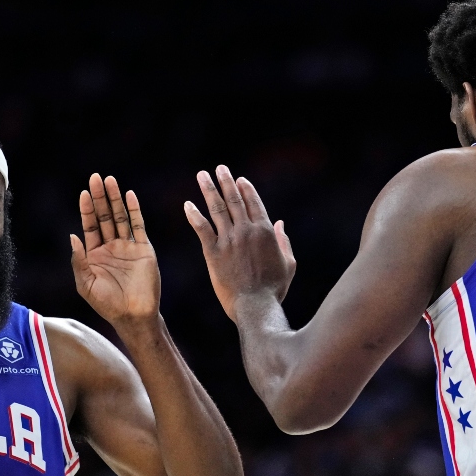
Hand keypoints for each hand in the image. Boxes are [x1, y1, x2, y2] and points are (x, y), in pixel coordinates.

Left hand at [71, 174, 159, 324]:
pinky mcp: (144, 249)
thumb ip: (79, 260)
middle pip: (105, 216)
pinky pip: (138, 226)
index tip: (84, 193)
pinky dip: (135, 211)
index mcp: (95, 254)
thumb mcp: (85, 284)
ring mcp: (128, 247)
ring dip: (115, 199)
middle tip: (96, 177)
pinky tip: (129, 196)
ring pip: (120, 217)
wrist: (133, 315)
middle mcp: (111, 247)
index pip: (90, 226)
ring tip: (110, 180)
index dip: (87, 209)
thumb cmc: (107, 304)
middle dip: (100, 197)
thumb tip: (73, 235)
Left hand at [184, 165, 296, 322]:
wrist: (255, 306)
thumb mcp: (288, 264)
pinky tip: (187, 204)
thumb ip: (285, 242)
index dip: (246, 189)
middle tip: (219, 168)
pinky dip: (194, 215)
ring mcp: (229, 240)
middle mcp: (246, 231)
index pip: (254, 203)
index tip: (239, 179)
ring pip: (217, 208)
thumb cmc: (274, 289)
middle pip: (234, 200)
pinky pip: (202, 229)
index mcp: (266, 232)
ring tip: (202, 175)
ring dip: (209, 189)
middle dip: (226, 181)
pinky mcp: (213, 253)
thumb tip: (281, 223)